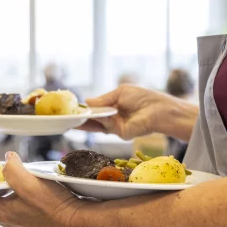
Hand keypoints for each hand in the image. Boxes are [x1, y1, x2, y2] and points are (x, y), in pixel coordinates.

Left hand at [0, 152, 81, 226]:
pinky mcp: (29, 213)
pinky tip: (8, 185)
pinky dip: (0, 195)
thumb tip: (7, 159)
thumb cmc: (53, 205)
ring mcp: (17, 216)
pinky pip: (6, 204)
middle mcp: (5, 217)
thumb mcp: (30, 184)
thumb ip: (13, 171)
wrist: (76, 218)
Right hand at [80, 85, 198, 141]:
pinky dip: (101, 118)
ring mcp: (116, 127)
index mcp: (114, 107)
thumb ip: (103, 100)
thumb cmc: (143, 98)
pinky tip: (96, 113)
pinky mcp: (121, 133)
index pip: (96, 110)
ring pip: (97, 124)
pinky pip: (106, 125)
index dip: (85, 110)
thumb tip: (86, 101)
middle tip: (66, 116)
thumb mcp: (120, 93)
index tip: (72, 108)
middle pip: (93, 120)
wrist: (159, 109)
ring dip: (86, 119)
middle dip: (81, 118)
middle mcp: (114, 118)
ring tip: (74, 115)